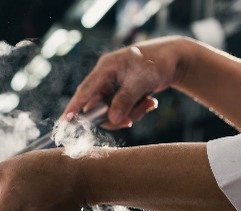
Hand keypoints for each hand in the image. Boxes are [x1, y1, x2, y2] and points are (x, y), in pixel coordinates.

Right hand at [63, 36, 189, 128]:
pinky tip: (150, 103)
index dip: (74, 107)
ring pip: (111, 111)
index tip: (65, 122)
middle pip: (97, 106)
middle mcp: (106, 78)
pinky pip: (121, 110)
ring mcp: (113, 86)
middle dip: (114, 116)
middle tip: (130, 121)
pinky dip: (135, 111)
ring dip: (130, 114)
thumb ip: (126, 100)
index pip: (85, 90)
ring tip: (149, 104)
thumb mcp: (142, 80)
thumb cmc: (158, 62)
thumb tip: (113, 118)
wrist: (175, 58)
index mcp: (106, 68)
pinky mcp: (121, 93)